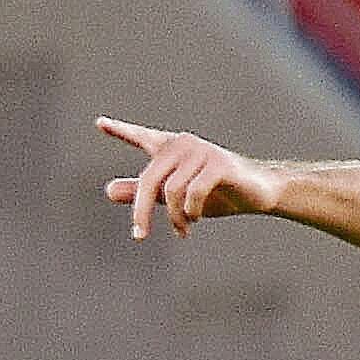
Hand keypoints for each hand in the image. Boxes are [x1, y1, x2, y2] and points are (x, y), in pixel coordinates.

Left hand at [99, 116, 287, 240]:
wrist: (259, 193)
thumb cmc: (216, 193)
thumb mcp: (174, 196)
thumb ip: (142, 192)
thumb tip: (108, 190)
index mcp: (171, 149)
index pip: (142, 137)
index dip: (121, 131)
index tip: (99, 123)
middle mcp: (184, 144)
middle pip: (148, 181)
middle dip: (141, 212)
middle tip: (139, 236)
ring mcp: (202, 152)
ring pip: (171, 192)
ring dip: (174, 218)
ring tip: (182, 229)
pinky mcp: (220, 164)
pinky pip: (192, 193)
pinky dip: (191, 212)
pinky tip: (196, 218)